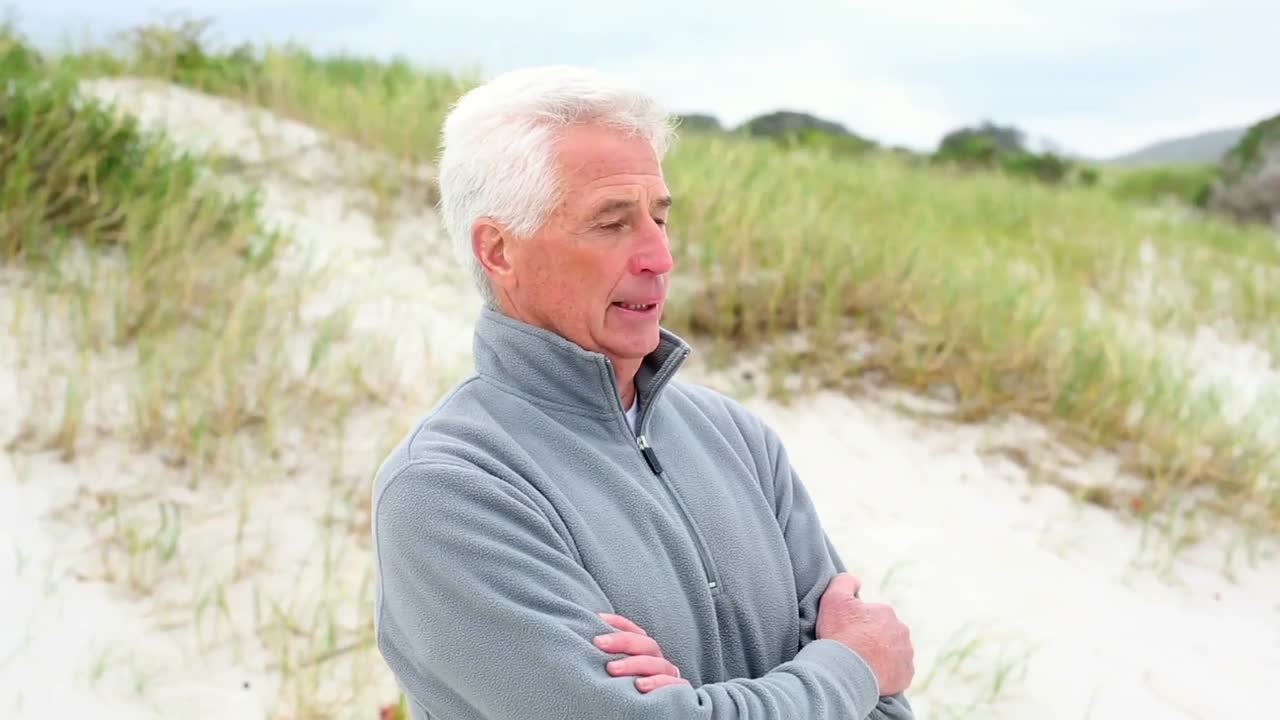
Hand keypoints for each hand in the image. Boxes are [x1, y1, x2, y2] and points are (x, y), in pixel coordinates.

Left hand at [594, 612, 689, 692]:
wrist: (656, 717)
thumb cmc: (631, 698)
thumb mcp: (620, 677)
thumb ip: (611, 661)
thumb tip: (587, 646)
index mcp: (646, 655)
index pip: (635, 632)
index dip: (618, 623)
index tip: (597, 618)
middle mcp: (659, 663)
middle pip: (646, 644)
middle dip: (622, 641)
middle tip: (598, 643)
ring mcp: (670, 678)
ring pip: (657, 664)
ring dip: (634, 664)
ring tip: (611, 669)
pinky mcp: (679, 695)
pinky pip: (674, 686)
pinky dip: (658, 683)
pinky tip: (640, 686)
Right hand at [816, 573, 913, 695]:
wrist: (847, 672)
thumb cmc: (840, 635)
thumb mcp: (834, 599)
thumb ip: (845, 582)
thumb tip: (857, 581)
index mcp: (886, 612)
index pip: (873, 616)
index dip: (858, 625)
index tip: (847, 634)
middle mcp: (902, 631)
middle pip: (885, 635)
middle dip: (873, 640)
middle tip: (854, 650)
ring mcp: (906, 655)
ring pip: (893, 653)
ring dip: (881, 657)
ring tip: (862, 665)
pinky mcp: (906, 675)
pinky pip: (898, 673)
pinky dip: (887, 674)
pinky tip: (871, 675)